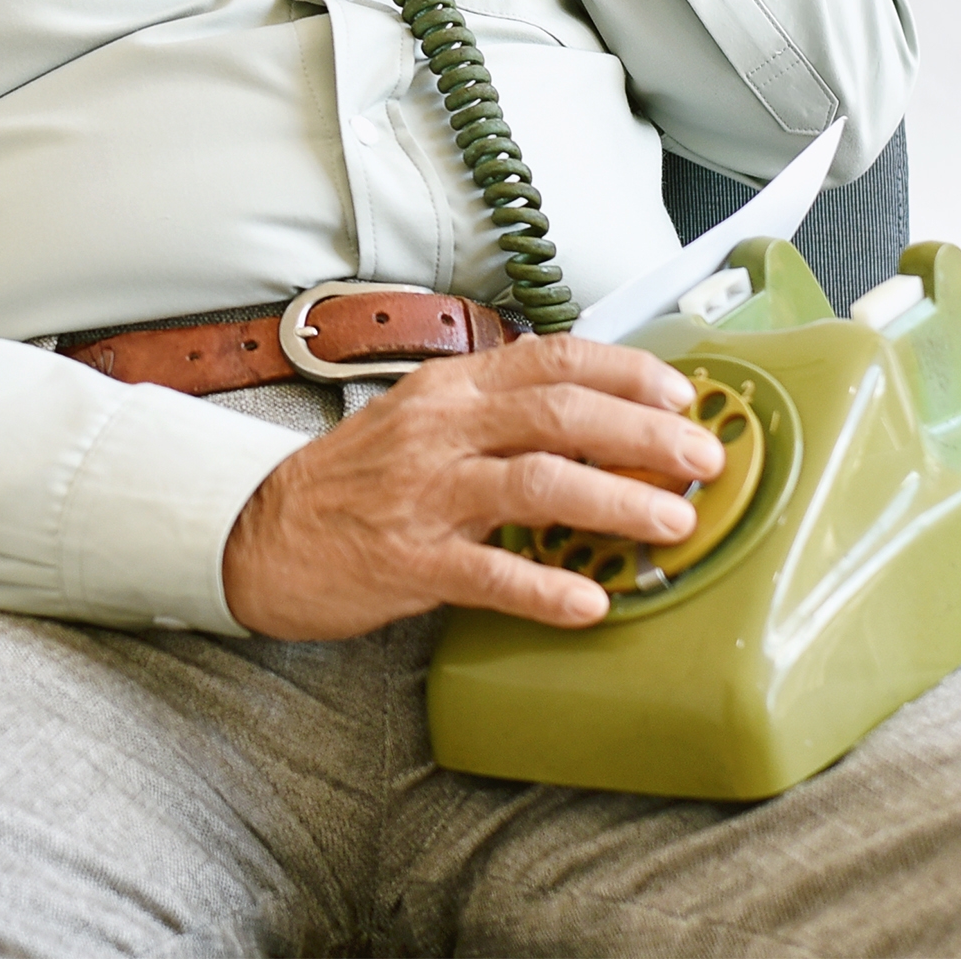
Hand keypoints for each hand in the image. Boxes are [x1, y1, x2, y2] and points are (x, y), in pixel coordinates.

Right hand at [219, 338, 726, 640]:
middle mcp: (441, 430)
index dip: (626, 372)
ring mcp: (425, 494)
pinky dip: (545, 590)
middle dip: (643, 432)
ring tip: (672, 522)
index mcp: (449, 388)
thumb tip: (600, 419)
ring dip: (614, 500)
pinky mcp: (409, 560)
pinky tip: (590, 603)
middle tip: (703, 458)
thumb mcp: (421, 420)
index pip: (551, 358)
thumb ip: (496, 413)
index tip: (682, 393)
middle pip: (559, 414)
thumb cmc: (352, 481)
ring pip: (536, 482)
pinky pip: (489, 574)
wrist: (258, 531)